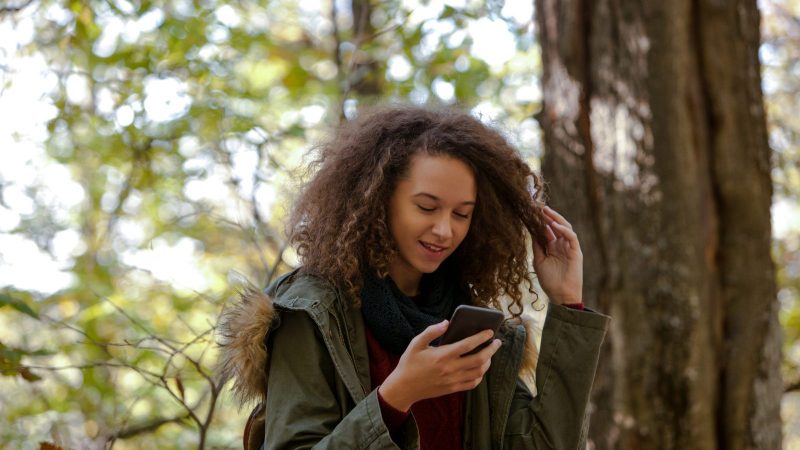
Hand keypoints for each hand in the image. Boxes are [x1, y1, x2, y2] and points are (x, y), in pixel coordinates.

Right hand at [378, 321, 501, 411]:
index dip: (481, 337)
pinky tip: (480, 369)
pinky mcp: (452, 389)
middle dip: (491, 349)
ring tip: (490, 354)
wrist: (403, 388)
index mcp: (442, 355)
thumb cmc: (409, 363)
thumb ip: (431, 331)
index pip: (468, 345)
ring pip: (479, 372)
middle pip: (479, 359)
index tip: (490, 331)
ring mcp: (452, 380)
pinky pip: (472, 383)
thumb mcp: (416, 343)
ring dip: (488, 362)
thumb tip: (446, 322)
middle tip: (497, 342)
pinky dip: (480, 376)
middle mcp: (450, 369)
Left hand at [532, 206, 582, 304]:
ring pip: (565, 228)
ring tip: (546, 211)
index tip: (531, 211)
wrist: (560, 295)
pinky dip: (564, 230)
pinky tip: (555, 225)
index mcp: (553, 247)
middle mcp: (561, 245)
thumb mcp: (539, 261)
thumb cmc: (550, 281)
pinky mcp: (576, 252)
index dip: (540, 221)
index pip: (547, 229)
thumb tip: (531, 231)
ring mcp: (569, 248)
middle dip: (548, 216)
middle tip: (538, 206)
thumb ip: (537, 246)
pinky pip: (572, 238)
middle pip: (556, 226)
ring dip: (556, 218)